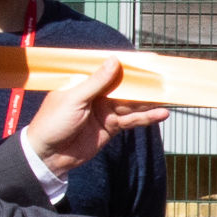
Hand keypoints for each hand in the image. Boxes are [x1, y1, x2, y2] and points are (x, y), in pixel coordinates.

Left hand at [25, 60, 169, 178]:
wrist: (48, 156)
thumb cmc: (53, 123)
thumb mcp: (75, 99)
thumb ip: (97, 82)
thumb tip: (114, 60)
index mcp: (85, 82)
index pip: (109, 69)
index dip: (127, 65)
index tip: (147, 61)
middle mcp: (97, 95)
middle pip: (124, 86)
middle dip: (143, 83)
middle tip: (164, 78)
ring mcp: (105, 111)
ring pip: (131, 103)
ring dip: (149, 100)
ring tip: (168, 96)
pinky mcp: (111, 128)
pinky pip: (131, 120)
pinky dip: (146, 117)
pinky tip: (161, 114)